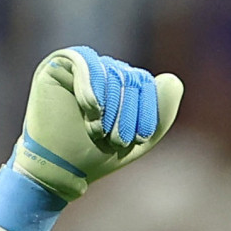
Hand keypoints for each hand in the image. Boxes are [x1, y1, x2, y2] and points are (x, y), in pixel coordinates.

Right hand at [0, 48, 183, 230]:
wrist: (59, 169)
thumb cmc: (98, 155)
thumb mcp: (139, 140)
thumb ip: (162, 113)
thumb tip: (173, 80)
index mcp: (123, 85)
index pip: (145, 83)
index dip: (147, 109)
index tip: (138, 139)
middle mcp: (104, 70)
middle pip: (129, 77)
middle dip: (126, 113)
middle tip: (116, 141)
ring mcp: (81, 66)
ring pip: (110, 71)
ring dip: (109, 105)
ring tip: (98, 131)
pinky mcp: (57, 65)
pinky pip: (83, 61)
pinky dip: (91, 86)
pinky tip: (92, 109)